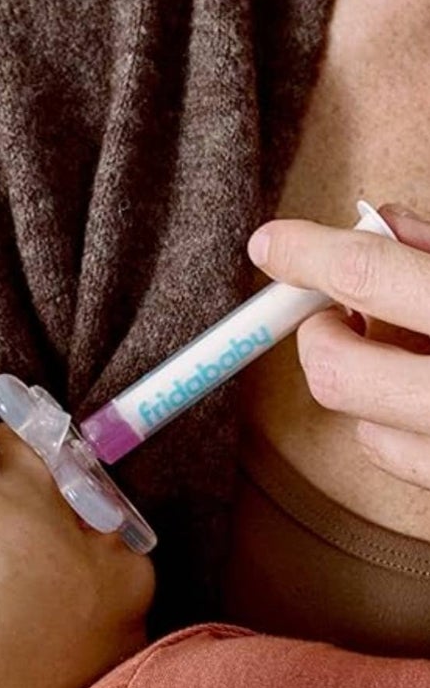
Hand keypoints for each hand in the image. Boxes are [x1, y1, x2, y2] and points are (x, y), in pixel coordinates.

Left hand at [248, 205, 429, 488]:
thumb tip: (374, 222)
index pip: (368, 276)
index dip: (308, 255)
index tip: (271, 245)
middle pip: (337, 374)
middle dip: (323, 340)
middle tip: (342, 317)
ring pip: (364, 431)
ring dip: (370, 388)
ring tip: (417, 357)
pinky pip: (402, 464)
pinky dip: (401, 429)